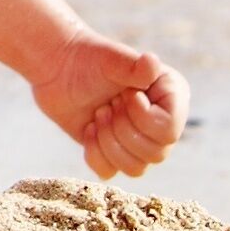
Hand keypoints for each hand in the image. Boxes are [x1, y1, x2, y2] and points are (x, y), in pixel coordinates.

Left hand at [30, 32, 188, 179]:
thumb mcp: (112, 59)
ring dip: (108, 142)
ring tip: (98, 114)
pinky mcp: (113, 151)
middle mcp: (161, 122)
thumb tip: (153, 62)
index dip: (142, 118)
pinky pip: (110, 172)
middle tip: (107, 105)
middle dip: (122, 129)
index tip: (124, 94)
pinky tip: (88, 128)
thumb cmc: (88, 57)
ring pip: (136, 168)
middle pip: (155, 154)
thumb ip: (134, 66)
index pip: (169, 131)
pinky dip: (94, 153)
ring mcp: (138, 139)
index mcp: (171, 98)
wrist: (58, 66)